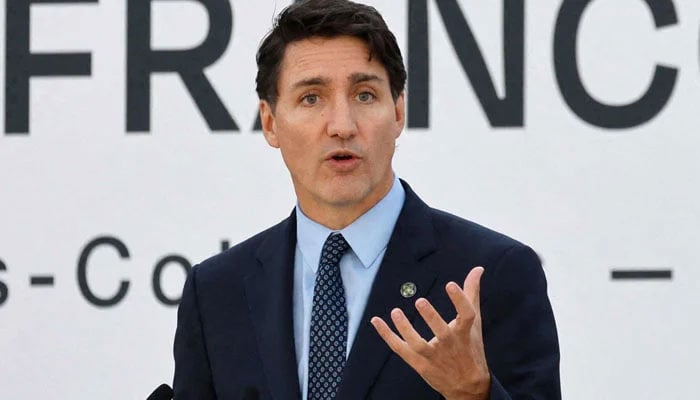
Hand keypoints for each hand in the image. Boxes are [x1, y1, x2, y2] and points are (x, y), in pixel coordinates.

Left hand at [370, 266, 489, 399]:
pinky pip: (400, 348)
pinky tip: (376, 321)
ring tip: (396, 312)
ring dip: (405, 329)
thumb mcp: (474, 322)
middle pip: (441, 332)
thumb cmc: (470, 348)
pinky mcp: (419, 363)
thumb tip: (477, 269)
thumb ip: (471, 294)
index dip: (459, 300)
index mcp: (464, 332)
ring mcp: (433, 356)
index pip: (465, 315)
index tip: (451, 284)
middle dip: (431, 318)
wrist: (468, 385)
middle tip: (420, 301)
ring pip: (418, 344)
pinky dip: (387, 336)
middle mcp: (449, 344)